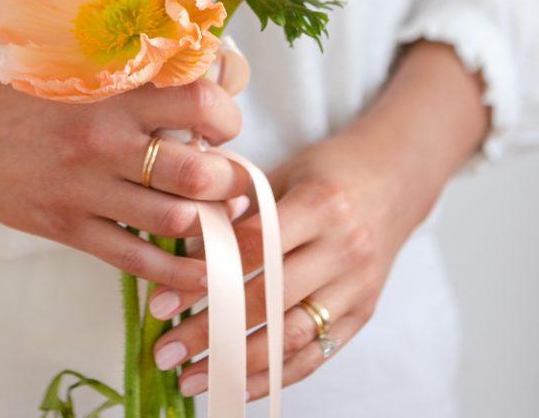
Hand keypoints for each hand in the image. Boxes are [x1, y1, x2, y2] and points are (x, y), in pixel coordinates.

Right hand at [0, 48, 247, 291]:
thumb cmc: (19, 96)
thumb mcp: (76, 72)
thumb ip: (130, 78)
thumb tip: (196, 76)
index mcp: (110, 96)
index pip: (196, 101)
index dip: (226, 115)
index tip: (225, 123)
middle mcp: (104, 143)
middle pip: (196, 171)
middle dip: (228, 180)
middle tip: (231, 178)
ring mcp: (86, 191)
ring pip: (174, 220)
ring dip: (210, 223)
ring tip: (219, 216)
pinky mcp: (70, 228)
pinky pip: (137, 259)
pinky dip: (179, 272)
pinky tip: (203, 273)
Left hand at [147, 41, 488, 398]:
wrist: (396, 179)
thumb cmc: (328, 171)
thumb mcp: (284, 173)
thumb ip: (240, 209)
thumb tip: (186, 248)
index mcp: (319, 205)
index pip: (253, 249)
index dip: (203, 277)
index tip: (161, 301)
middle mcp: (343, 249)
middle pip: (267, 300)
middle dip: (210, 330)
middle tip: (164, 349)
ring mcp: (357, 287)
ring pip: (291, 338)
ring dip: (238, 365)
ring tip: (192, 378)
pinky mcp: (362, 313)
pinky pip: (315, 355)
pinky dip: (274, 376)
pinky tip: (237, 386)